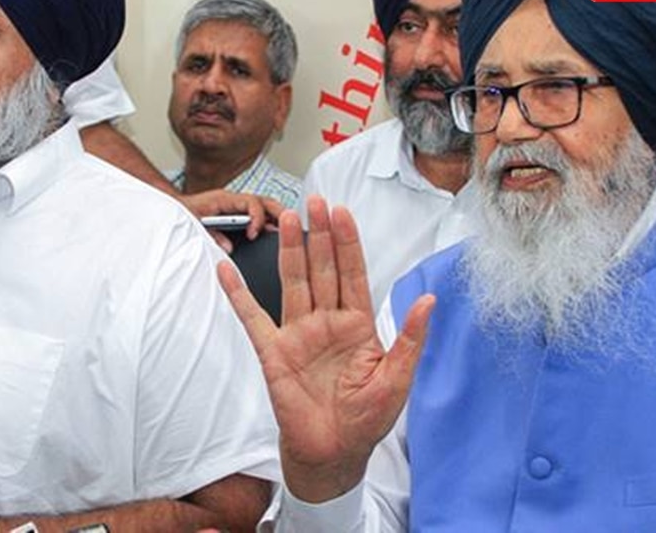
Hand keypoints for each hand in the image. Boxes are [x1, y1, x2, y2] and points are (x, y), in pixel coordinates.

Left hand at [180, 190, 281, 247]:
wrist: (172, 208)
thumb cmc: (181, 213)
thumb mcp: (192, 226)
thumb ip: (211, 235)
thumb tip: (228, 247)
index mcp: (223, 199)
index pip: (250, 202)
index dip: (257, 217)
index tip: (255, 234)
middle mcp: (232, 200)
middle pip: (264, 201)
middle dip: (279, 214)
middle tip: (290, 230)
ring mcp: (236, 206)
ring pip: (265, 207)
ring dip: (277, 218)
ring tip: (288, 233)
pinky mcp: (236, 214)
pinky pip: (258, 215)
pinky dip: (269, 223)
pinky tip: (275, 236)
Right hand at [217, 196, 433, 503]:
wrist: (333, 455)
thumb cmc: (367, 420)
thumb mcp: (398, 379)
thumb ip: (410, 338)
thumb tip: (429, 300)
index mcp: (358, 326)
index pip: (353, 275)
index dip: (348, 244)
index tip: (344, 213)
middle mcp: (327, 323)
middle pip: (322, 270)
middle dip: (321, 236)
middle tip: (317, 201)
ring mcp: (298, 334)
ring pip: (293, 283)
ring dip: (290, 251)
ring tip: (289, 219)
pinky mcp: (273, 353)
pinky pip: (252, 318)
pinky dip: (238, 294)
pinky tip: (226, 271)